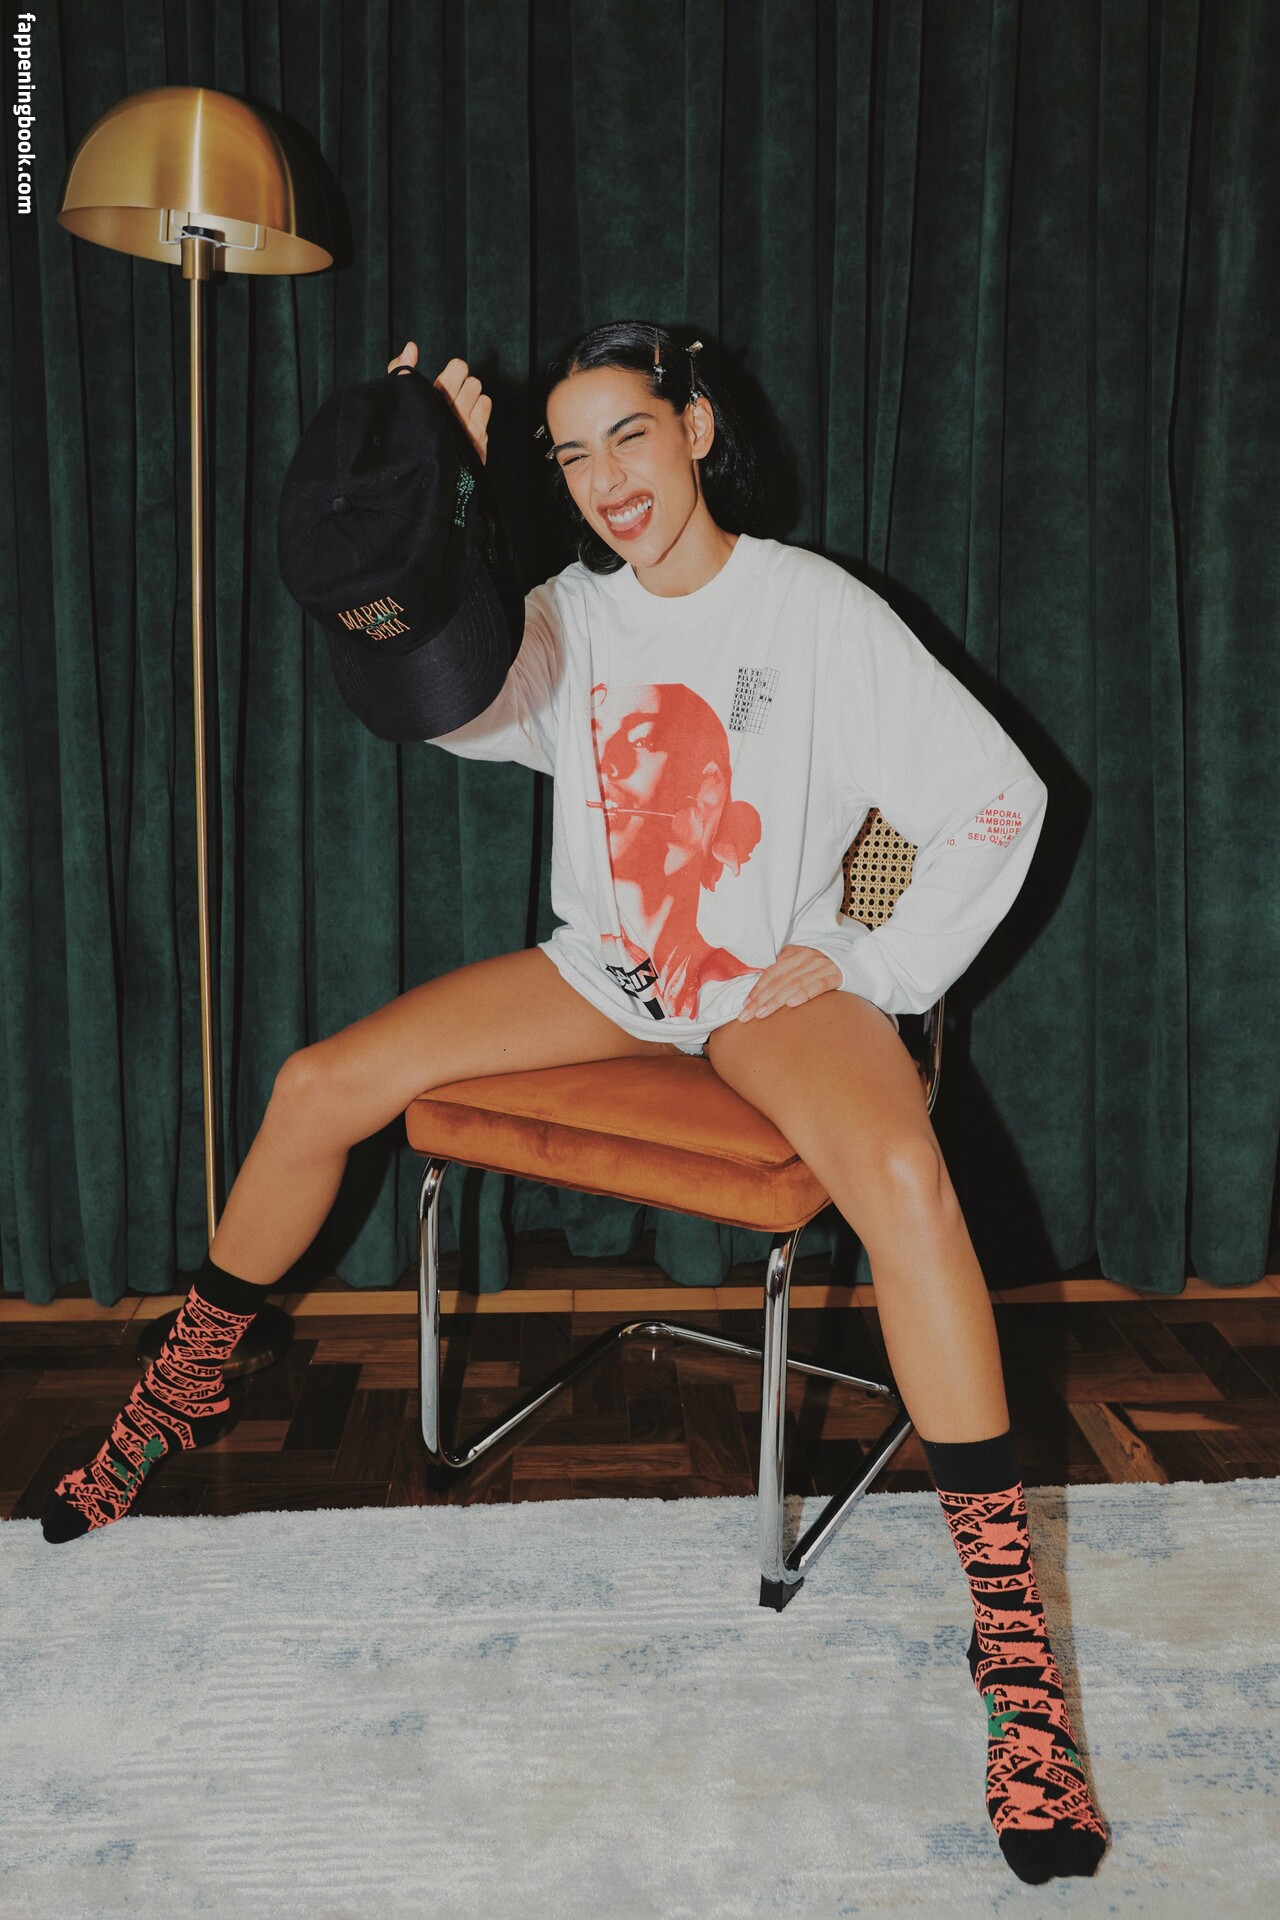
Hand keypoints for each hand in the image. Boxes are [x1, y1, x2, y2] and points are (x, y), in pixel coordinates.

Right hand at [386, 341, 491, 466]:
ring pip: (479, 390)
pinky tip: (467, 418)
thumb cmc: (411, 432)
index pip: (458, 368)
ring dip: (470, 396)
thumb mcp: (400, 400)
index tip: (444, 381)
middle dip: (461, 383)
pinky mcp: (479, 438)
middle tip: (451, 395)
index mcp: (433, 400)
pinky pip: (487, 405)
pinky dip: (479, 408)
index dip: (453, 372)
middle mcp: (454, 411)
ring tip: (458, 407)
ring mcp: (469, 426)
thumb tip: (411, 347)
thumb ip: (400, 370)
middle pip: (471, 379)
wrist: (423, 474)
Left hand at [736, 945, 840, 1019]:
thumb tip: (770, 971)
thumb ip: (790, 964)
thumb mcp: (809, 962)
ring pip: (794, 984)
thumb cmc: (831, 969)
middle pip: (779, 981)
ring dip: (775, 1000)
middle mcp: (809, 959)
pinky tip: (791, 1004)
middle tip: (746, 1015)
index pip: (772, 973)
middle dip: (760, 999)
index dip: (757, 989)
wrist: (865, 965)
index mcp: (798, 955)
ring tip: (762, 1014)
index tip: (745, 1005)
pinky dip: (804, 994)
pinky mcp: (838, 976)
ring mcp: (823, 966)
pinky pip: (818, 985)